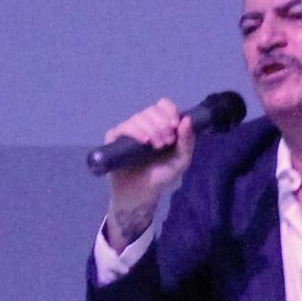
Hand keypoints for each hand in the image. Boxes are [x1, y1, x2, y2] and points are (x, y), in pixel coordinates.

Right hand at [101, 97, 193, 248]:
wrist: (142, 195)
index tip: (174, 125)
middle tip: (166, 143)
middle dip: (161, 124)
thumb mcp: (180, 161)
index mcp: (160, 125)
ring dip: (151, 129)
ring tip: (156, 147)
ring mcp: (128, 131)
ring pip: (138, 118)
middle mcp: (144, 125)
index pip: (163, 105)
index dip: (168, 111)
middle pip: (151, 110)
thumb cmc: (161, 177)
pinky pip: (123, 128)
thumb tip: (187, 118)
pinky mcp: (114, 139)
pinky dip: (135, 132)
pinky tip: (144, 142)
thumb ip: (187, 142)